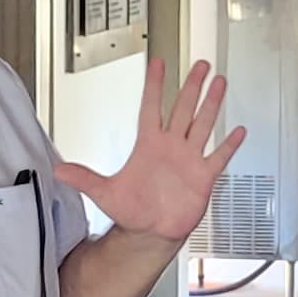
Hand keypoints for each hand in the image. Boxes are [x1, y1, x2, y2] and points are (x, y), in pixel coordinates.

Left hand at [57, 58, 246, 241]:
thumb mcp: (105, 193)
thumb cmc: (132, 212)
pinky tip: (238, 131)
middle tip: (200, 65)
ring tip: (220, 83)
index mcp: (149, 145)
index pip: (151, 107)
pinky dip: (229, 145)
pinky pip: (218, 156)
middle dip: (191, 86)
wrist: (151, 232)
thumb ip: (84, 178)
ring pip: (202, 124)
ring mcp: (189, 159)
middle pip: (183, 108)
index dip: (154, 86)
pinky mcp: (203, 176)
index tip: (158, 64)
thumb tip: (60, 170)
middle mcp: (171, 147)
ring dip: (211, 104)